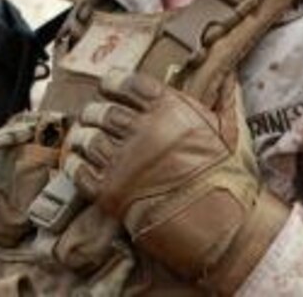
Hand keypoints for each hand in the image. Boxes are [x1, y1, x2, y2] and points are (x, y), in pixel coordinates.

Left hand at [64, 70, 287, 291]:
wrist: (225, 228)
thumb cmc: (227, 180)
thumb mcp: (227, 130)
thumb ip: (218, 100)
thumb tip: (227, 75)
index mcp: (169, 111)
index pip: (128, 83)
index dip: (113, 83)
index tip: (108, 87)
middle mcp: (143, 131)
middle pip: (102, 111)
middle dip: (95, 113)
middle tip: (95, 117)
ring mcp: (124, 162)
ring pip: (87, 138)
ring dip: (83, 137)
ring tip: (84, 139)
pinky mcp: (110, 192)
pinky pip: (79, 170)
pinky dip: (75, 164)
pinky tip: (78, 162)